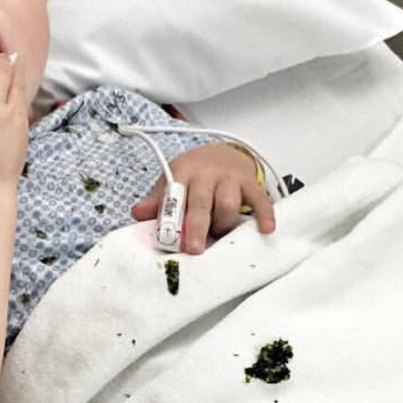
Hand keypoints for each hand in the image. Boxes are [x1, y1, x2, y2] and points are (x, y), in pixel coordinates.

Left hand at [130, 142, 274, 253]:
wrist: (222, 153)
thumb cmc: (193, 175)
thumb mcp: (171, 182)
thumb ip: (156, 200)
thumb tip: (138, 213)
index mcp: (183, 173)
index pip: (175, 196)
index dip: (171, 218)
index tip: (169, 239)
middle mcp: (207, 173)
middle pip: (201, 202)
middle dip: (197, 226)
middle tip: (194, 249)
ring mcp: (230, 178)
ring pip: (229, 203)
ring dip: (223, 224)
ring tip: (218, 233)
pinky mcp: (250, 184)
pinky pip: (259, 199)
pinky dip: (264, 214)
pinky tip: (264, 229)